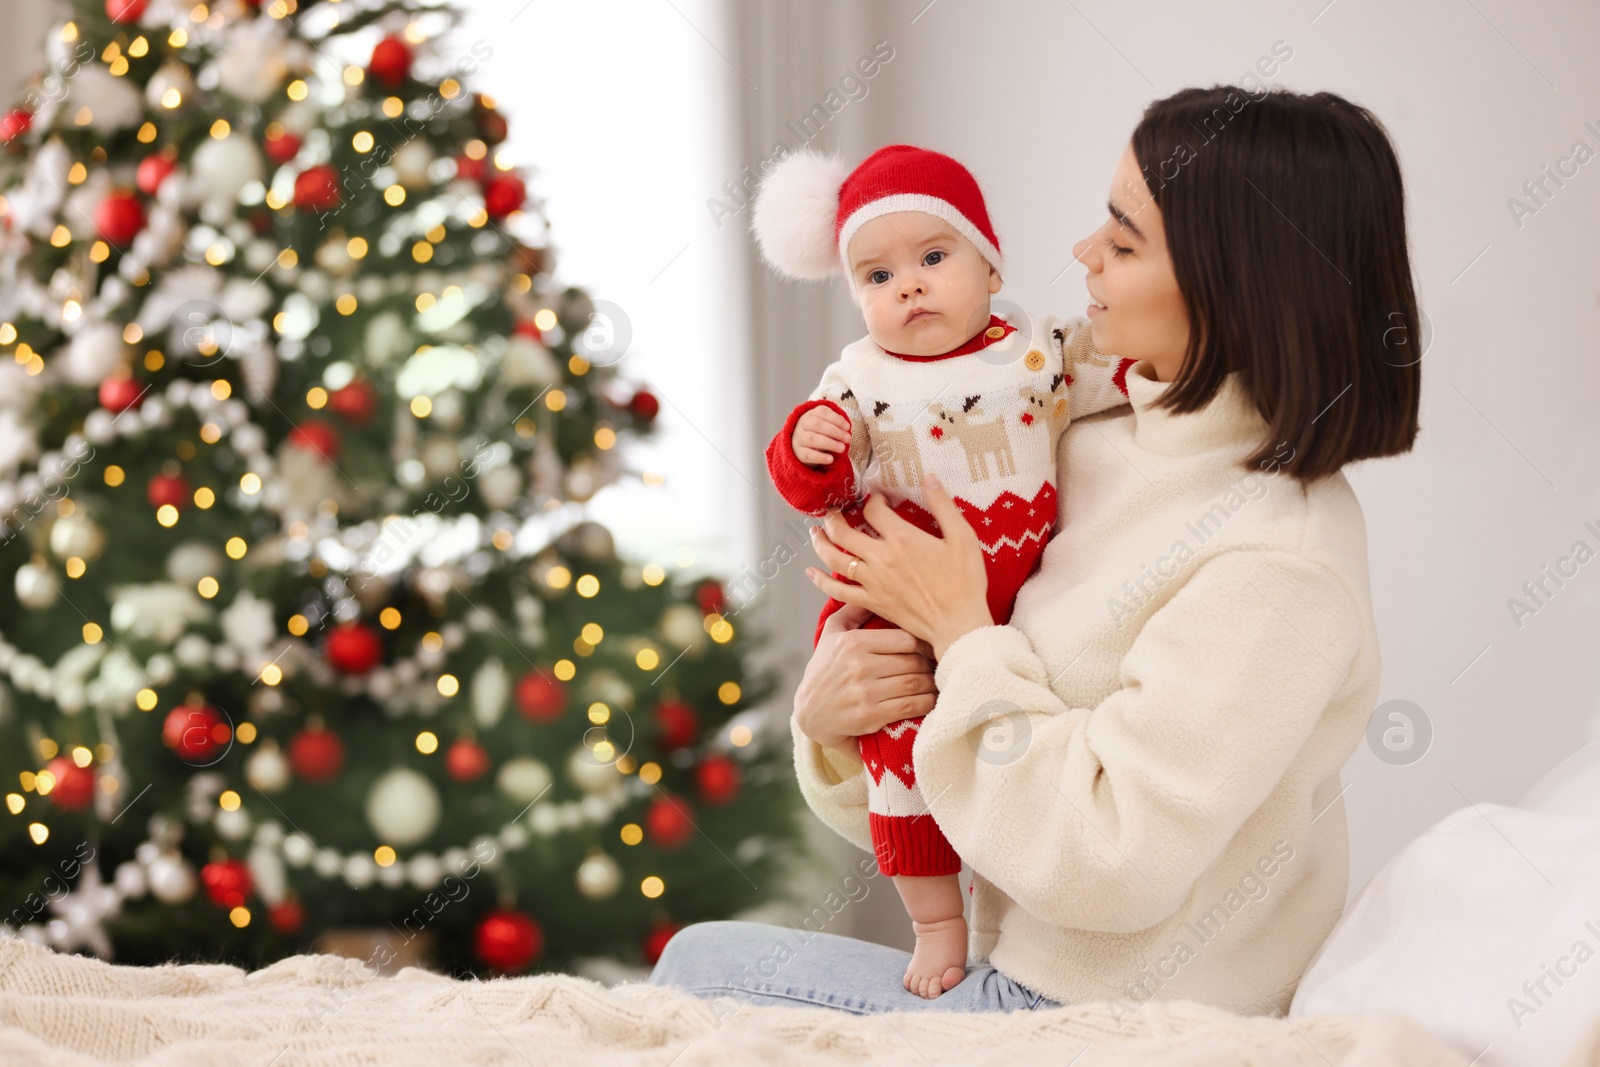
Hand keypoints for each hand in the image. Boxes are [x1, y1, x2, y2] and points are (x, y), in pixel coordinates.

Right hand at [793, 406, 851, 467]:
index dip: (836, 419)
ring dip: (829, 443)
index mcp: (811, 414)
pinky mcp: (798, 453)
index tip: (847, 427)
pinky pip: (807, 455)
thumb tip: (846, 427)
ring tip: (842, 448)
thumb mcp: (828, 425)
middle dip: (834, 431)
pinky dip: (820, 457)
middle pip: (816, 424)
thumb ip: (837, 424)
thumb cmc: (821, 434)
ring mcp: (799, 438)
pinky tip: (830, 459)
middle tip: (848, 438)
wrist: (804, 447)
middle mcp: (803, 425)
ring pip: (811, 439)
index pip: (822, 412)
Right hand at [793, 603, 937, 756]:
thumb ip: (852, 611)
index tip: (932, 647)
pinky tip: (931, 700)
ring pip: (915, 683)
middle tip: (940, 666)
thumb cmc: (823, 671)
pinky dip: (926, 703)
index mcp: (854, 642)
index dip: (925, 642)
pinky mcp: (870, 715)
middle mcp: (859, 665)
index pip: (905, 638)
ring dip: (932, 684)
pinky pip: (910, 706)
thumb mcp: (831, 635)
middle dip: (931, 665)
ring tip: (938, 682)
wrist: (808, 714)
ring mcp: (865, 691)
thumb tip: (871, 588)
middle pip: (914, 661)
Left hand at [804, 474, 993, 658]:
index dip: (872, 500)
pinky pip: (838, 591)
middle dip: (834, 517)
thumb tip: (930, 478)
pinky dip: (821, 581)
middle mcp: (881, 559)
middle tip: (832, 511)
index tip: (877, 500)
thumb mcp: (962, 537)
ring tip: (814, 533)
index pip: (873, 511)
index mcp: (902, 539)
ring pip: (834, 559)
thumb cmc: (964, 583)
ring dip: (820, 543)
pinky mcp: (872, 602)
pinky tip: (811, 573)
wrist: (958, 625)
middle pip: (843, 532)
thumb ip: (943, 506)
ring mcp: (873, 582)